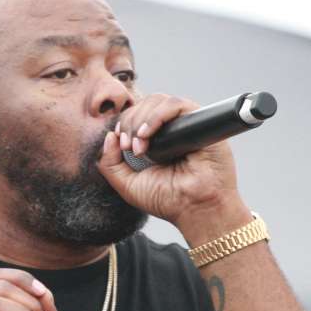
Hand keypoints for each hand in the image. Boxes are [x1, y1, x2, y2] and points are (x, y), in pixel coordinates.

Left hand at [97, 93, 246, 230]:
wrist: (196, 210)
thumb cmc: (168, 200)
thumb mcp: (127, 184)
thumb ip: (110, 163)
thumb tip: (109, 136)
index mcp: (157, 139)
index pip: (136, 114)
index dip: (124, 124)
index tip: (122, 145)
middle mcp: (173, 128)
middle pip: (145, 104)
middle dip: (130, 123)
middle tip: (129, 147)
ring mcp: (187, 124)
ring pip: (158, 101)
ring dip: (141, 119)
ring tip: (139, 145)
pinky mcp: (201, 122)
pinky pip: (177, 105)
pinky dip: (157, 115)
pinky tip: (147, 134)